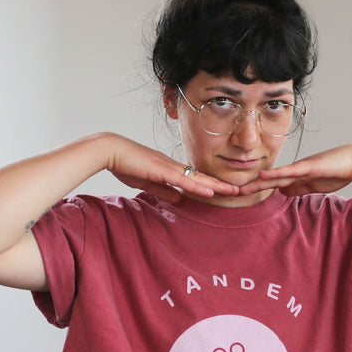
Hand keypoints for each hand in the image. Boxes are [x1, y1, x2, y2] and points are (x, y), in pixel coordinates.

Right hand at [105, 135, 238, 201]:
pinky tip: (211, 191)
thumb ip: (163, 191)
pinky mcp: (162, 170)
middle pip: (202, 177)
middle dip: (221, 184)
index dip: (211, 185)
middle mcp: (174, 166)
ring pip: (198, 178)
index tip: (225, 191)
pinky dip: (198, 186)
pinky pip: (184, 180)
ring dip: (216, 185)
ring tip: (234, 191)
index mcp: (170, 169)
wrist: (111, 151)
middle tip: (239, 190)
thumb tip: (179, 199)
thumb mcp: (148, 182)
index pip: (195, 179)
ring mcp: (169, 167)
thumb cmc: (126, 164)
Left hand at [238, 144, 351, 196]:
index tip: (243, 194)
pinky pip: (289, 171)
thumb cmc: (338, 171)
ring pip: (275, 176)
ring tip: (242, 188)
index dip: (259, 189)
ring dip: (259, 182)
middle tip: (234, 192)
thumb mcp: (315, 185)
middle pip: (270, 180)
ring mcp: (301, 168)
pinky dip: (276, 174)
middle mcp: (295, 170)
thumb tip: (283, 191)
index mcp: (296, 176)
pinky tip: (264, 175)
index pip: (274, 184)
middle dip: (252, 187)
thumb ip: (299, 188)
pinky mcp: (309, 167)